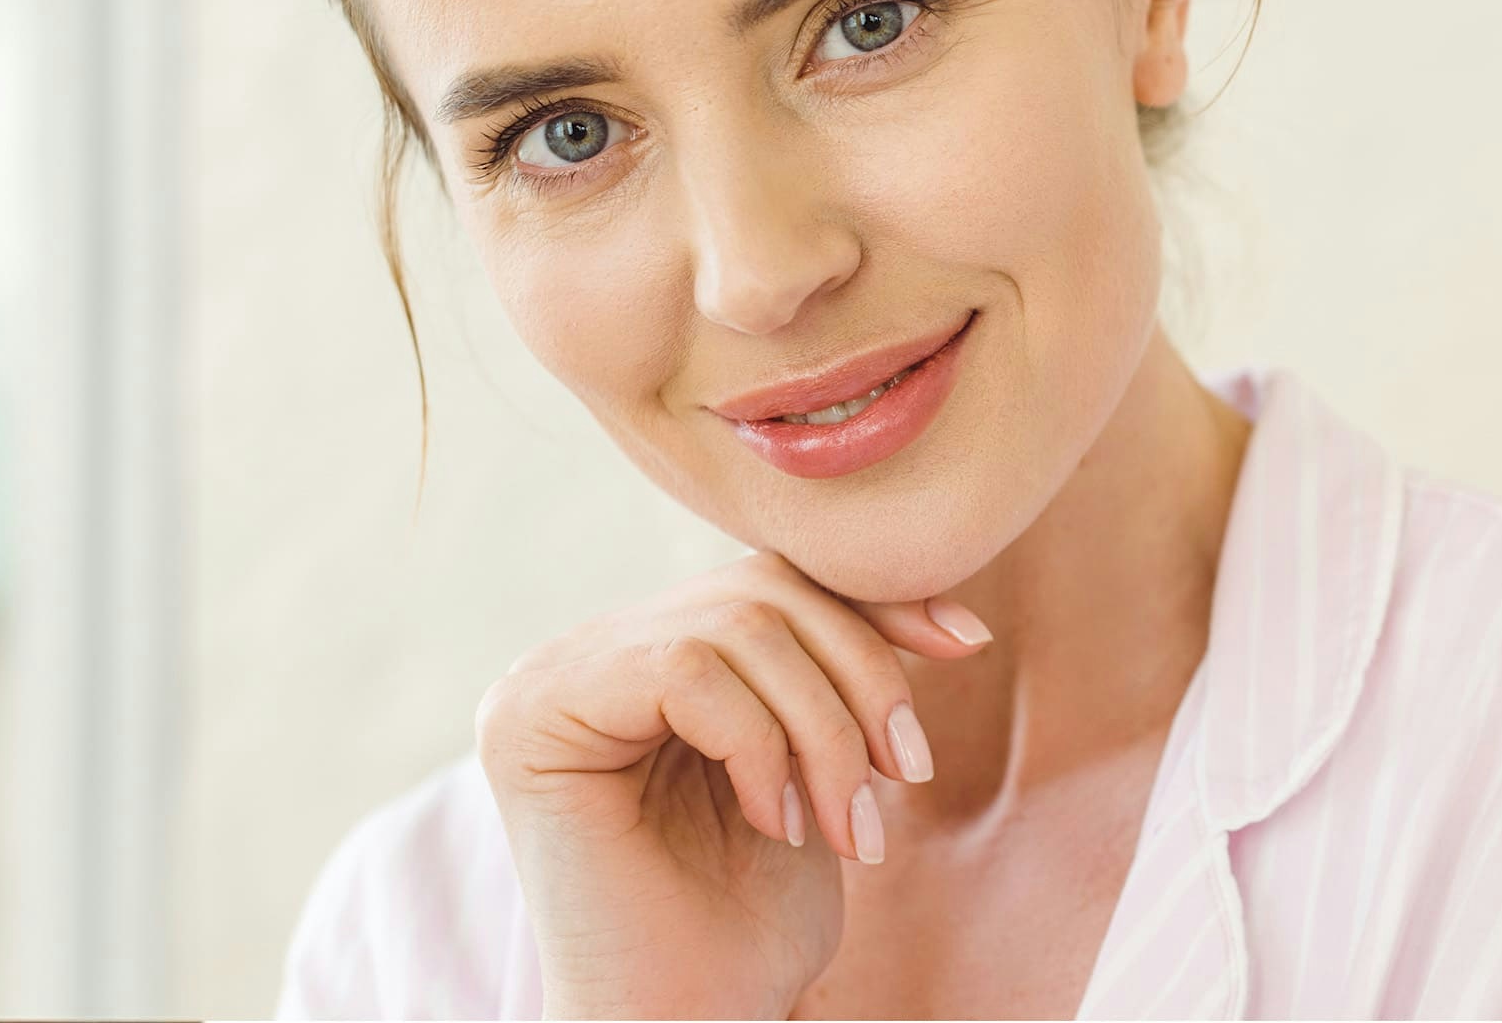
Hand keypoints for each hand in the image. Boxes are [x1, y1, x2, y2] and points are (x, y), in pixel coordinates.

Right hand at [471, 548, 993, 1019]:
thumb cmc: (748, 919)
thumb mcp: (820, 763)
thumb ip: (842, 670)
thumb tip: (948, 608)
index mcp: (646, 651)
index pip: (774, 581)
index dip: (873, 607)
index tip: (963, 643)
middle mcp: (588, 650)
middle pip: (760, 592)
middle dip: (858, 679)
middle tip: (905, 777)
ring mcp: (552, 675)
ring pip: (735, 625)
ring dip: (823, 729)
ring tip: (847, 827)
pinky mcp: (537, 713)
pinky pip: (687, 670)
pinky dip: (759, 745)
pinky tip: (776, 823)